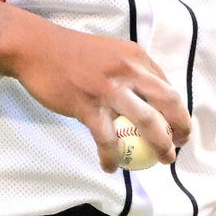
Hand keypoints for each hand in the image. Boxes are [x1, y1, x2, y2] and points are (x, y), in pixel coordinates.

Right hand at [10, 21, 191, 172]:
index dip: (177, 110)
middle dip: (179, 127)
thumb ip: (131, 70)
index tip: (177, 126)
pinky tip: (111, 167)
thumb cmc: (72, 53)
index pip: (166, 85)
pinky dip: (112, 156)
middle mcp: (128, 70)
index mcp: (135, 56)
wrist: (36, 49)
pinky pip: (107, 138)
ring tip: (162, 160)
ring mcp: (108, 88)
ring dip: (159, 145)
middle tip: (178, 145)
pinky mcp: (87, 105)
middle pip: (167, 102)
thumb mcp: (111, 53)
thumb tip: (147, 97)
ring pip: (145, 121)